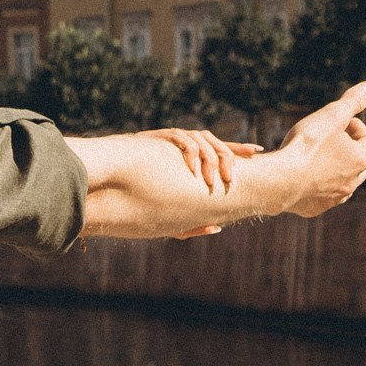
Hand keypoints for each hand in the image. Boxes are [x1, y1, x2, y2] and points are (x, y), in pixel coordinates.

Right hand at [143, 126, 262, 236]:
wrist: (109, 186)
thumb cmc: (137, 204)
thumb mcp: (170, 219)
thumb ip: (193, 224)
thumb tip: (218, 228)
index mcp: (190, 161)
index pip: (218, 151)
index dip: (237, 149)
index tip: (256, 151)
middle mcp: (183, 147)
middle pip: (214, 142)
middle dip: (227, 157)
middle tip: (230, 178)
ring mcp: (170, 141)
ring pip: (200, 139)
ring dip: (208, 158)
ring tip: (211, 180)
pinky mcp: (157, 138)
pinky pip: (180, 138)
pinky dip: (188, 150)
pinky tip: (191, 168)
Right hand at [271, 81, 365, 216]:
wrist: (280, 181)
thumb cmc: (306, 147)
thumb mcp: (331, 116)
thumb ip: (352, 102)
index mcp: (359, 160)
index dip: (356, 128)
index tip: (341, 121)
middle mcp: (352, 183)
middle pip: (359, 165)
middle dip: (349, 151)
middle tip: (332, 140)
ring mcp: (334, 198)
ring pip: (342, 183)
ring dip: (335, 170)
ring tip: (318, 159)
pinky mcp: (314, 209)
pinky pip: (322, 196)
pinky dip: (317, 187)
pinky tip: (304, 179)